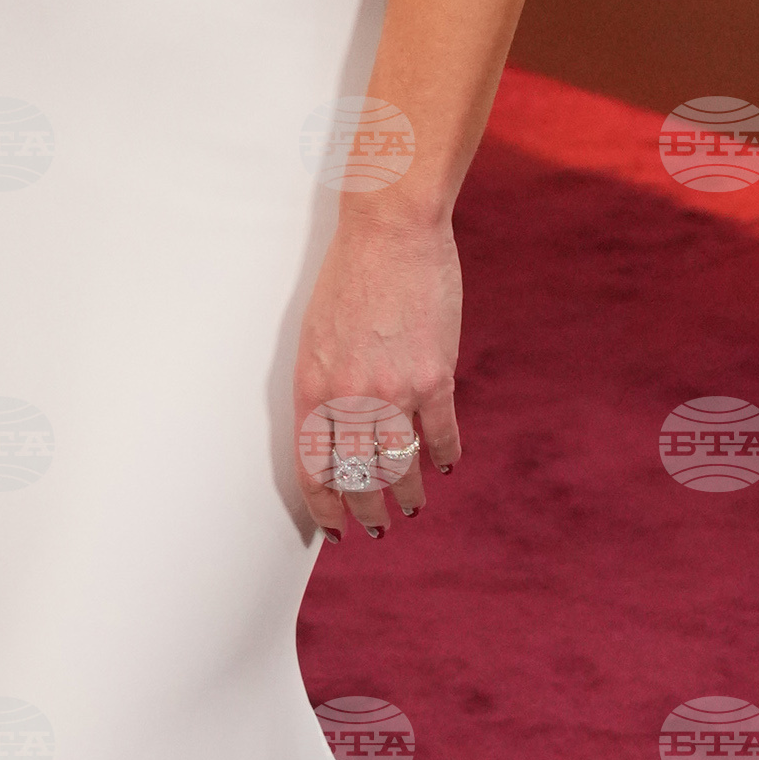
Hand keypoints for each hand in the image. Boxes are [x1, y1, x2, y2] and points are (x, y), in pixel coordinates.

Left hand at [292, 202, 460, 543]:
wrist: (390, 232)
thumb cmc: (349, 276)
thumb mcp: (316, 337)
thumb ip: (325, 387)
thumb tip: (338, 431)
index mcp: (313, 389)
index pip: (314, 470)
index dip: (326, 507)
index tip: (336, 527)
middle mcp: (349, 400)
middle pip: (357, 480)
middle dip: (366, 512)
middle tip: (376, 527)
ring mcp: (394, 392)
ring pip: (399, 467)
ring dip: (408, 494)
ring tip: (413, 505)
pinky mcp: (434, 377)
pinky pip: (440, 434)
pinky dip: (444, 456)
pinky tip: (445, 465)